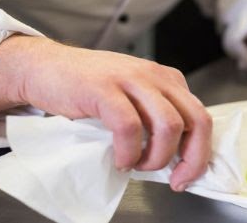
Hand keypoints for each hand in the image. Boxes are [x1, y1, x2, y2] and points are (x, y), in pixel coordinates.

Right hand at [0, 35, 211, 191]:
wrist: (45, 67)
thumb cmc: (88, 88)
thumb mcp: (133, 97)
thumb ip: (156, 116)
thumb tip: (175, 158)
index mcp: (167, 80)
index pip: (201, 117)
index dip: (199, 153)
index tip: (186, 175)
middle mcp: (155, 76)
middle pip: (195, 121)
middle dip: (190, 159)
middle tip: (173, 180)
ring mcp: (131, 80)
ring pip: (168, 125)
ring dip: (157, 157)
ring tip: (137, 165)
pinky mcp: (104, 88)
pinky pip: (130, 127)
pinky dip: (128, 151)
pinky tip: (119, 159)